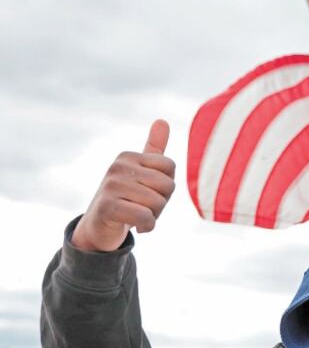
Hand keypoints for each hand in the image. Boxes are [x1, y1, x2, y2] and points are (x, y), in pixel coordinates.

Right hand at [71, 120, 174, 251]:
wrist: (100, 227)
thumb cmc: (127, 199)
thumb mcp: (141, 173)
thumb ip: (153, 150)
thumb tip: (162, 120)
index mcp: (128, 156)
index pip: (170, 167)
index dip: (166, 186)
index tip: (148, 192)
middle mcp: (118, 166)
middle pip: (167, 185)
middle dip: (162, 203)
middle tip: (143, 207)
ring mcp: (111, 185)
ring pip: (158, 203)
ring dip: (153, 216)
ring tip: (136, 216)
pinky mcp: (108, 206)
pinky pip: (145, 216)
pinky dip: (147, 226)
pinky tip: (135, 227)